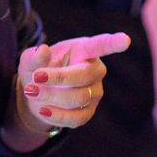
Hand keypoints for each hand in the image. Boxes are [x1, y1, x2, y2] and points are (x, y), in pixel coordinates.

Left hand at [16, 32, 130, 132]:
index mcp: (84, 50)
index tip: (125, 40)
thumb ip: (35, 56)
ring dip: (52, 96)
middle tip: (35, 77)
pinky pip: (77, 117)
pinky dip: (57, 114)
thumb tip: (43, 50)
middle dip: (58, 78)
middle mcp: (94, 70)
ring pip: (79, 97)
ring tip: (30, 90)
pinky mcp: (88, 112)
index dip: (113, 43)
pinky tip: (42, 109)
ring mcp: (94, 92)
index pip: (101, 45)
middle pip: (83, 75)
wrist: (36, 94)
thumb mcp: (30, 60)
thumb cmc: (38, 69)